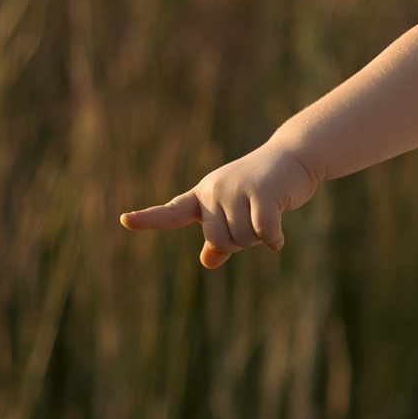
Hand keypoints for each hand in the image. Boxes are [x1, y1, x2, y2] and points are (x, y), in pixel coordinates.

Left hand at [122, 137, 319, 266]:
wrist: (293, 156)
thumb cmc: (263, 188)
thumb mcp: (237, 212)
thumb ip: (220, 238)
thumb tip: (207, 261)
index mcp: (203, 196)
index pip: (172, 212)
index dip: (148, 219)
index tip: (124, 220)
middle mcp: (214, 191)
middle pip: (219, 240)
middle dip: (241, 243)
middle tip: (256, 222)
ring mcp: (236, 189)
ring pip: (242, 239)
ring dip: (259, 239)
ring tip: (269, 216)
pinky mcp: (261, 193)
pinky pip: (262, 231)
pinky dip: (273, 239)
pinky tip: (279, 241)